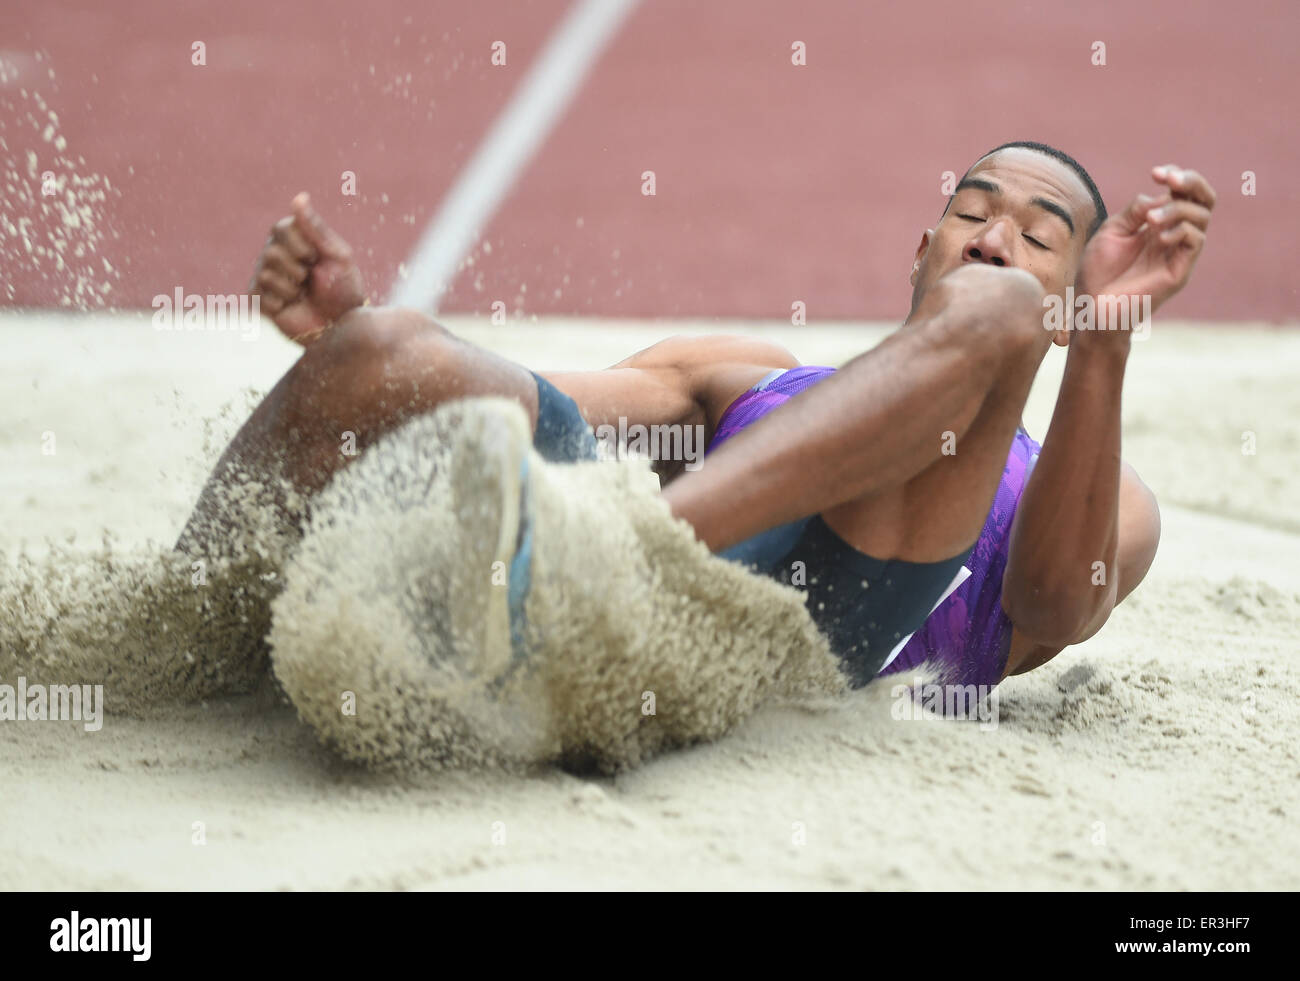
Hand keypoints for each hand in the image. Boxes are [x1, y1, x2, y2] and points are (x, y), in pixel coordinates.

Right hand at [249, 193, 366, 344]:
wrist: (341, 324)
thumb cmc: (343, 288)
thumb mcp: (338, 255)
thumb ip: (316, 228)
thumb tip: (299, 197)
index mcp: (291, 240)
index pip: (282, 228)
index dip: (301, 245)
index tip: (316, 258)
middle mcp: (273, 255)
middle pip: (272, 252)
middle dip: (299, 269)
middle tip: (310, 280)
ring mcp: (264, 278)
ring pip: (267, 274)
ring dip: (292, 288)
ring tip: (303, 294)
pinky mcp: (258, 301)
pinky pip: (259, 295)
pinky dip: (281, 302)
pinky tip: (291, 306)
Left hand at [1075, 165, 1214, 321]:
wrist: (1091, 309)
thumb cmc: (1097, 274)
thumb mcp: (1112, 231)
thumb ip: (1135, 211)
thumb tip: (1157, 196)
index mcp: (1157, 225)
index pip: (1182, 193)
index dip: (1176, 176)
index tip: (1156, 173)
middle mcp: (1173, 237)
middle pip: (1204, 200)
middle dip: (1192, 182)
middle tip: (1171, 179)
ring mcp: (1178, 254)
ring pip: (1201, 216)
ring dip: (1177, 209)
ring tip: (1151, 220)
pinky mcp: (1179, 271)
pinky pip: (1196, 240)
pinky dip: (1181, 230)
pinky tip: (1159, 236)